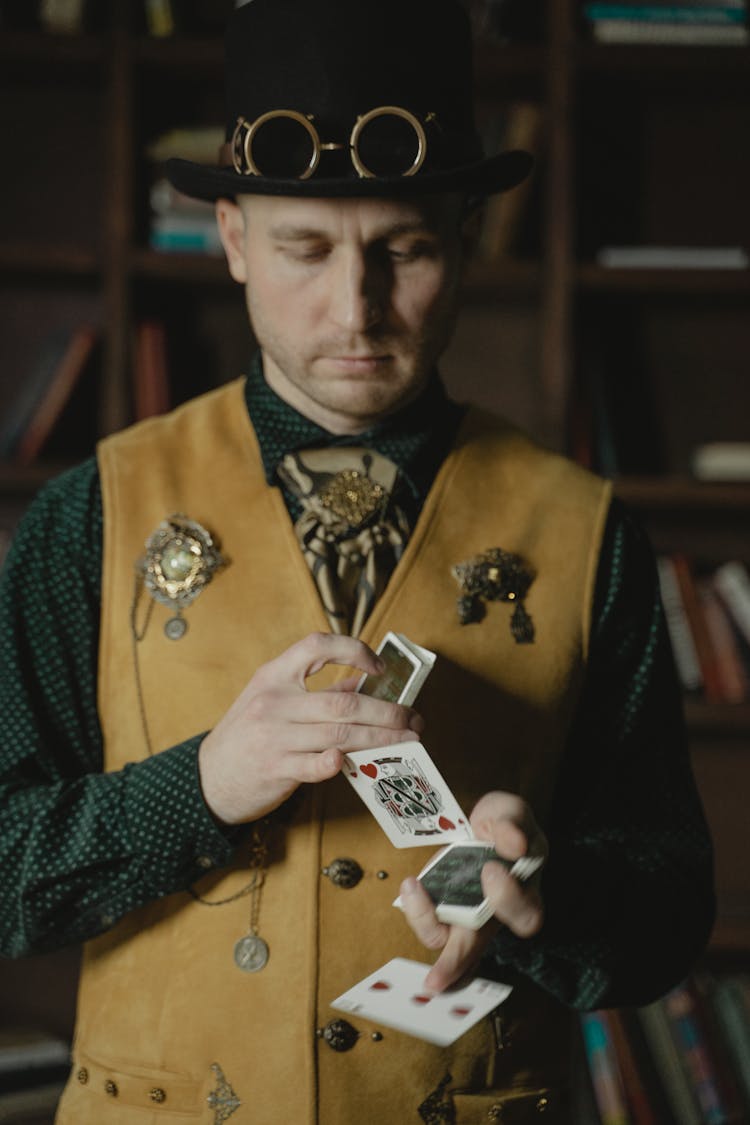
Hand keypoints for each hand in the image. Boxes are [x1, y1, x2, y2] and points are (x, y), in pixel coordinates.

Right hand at [198, 632, 423, 825]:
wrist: (208, 778)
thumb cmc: (247, 736)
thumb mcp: (273, 702)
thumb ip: (317, 692)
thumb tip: (364, 683)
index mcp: (274, 676)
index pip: (316, 646)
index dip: (352, 650)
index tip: (379, 666)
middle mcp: (274, 703)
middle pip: (343, 702)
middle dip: (388, 711)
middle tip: (413, 718)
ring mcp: (275, 737)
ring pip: (340, 735)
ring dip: (381, 738)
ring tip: (407, 740)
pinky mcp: (276, 770)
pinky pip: (317, 765)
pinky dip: (339, 762)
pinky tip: (358, 760)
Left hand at [399, 791, 546, 991]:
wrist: (483, 824)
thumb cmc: (503, 825)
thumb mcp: (510, 812)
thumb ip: (511, 823)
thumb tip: (514, 846)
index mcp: (524, 894)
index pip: (525, 916)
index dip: (508, 899)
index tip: (490, 868)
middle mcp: (494, 916)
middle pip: (478, 951)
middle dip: (453, 966)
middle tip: (434, 981)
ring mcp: (466, 917)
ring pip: (445, 944)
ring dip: (426, 923)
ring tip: (412, 888)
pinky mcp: (442, 907)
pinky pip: (429, 923)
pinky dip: (416, 910)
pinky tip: (411, 886)